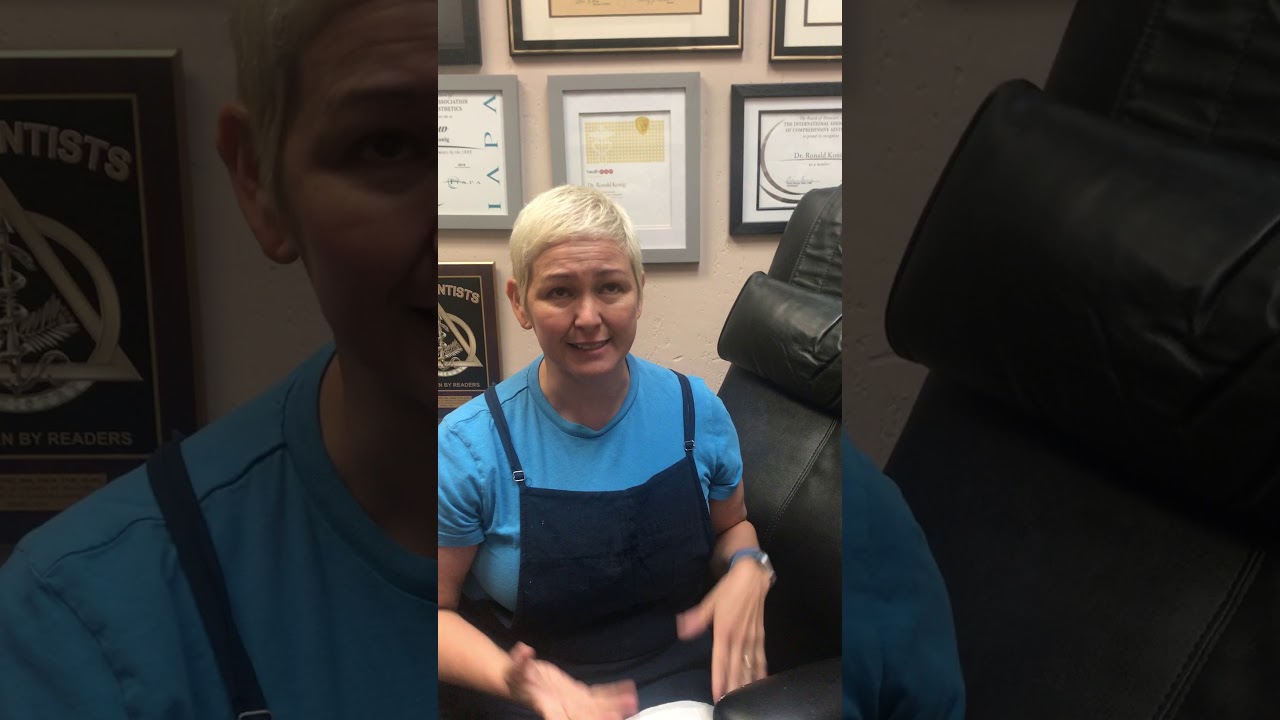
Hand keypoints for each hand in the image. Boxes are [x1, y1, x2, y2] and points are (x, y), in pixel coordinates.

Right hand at [505, 642, 638, 719]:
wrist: (520, 681)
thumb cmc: (515, 676)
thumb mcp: (514, 669)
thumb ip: (519, 661)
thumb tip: (525, 650)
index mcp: (546, 703)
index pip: (558, 716)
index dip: (567, 719)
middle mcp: (562, 706)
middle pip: (583, 715)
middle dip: (600, 717)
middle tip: (617, 718)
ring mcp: (573, 701)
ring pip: (596, 706)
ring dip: (613, 706)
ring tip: (632, 704)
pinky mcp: (578, 693)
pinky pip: (598, 695)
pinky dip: (613, 693)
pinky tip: (628, 690)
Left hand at [675, 559, 770, 701]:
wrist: (752, 576)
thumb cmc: (729, 589)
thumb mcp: (710, 601)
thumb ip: (697, 618)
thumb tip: (682, 629)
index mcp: (725, 630)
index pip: (721, 660)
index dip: (719, 678)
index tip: (717, 694)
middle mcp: (739, 637)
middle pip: (736, 667)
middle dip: (732, 687)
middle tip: (728, 704)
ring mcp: (751, 637)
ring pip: (749, 665)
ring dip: (746, 682)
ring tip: (743, 698)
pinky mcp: (760, 635)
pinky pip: (760, 656)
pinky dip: (761, 670)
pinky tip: (760, 681)